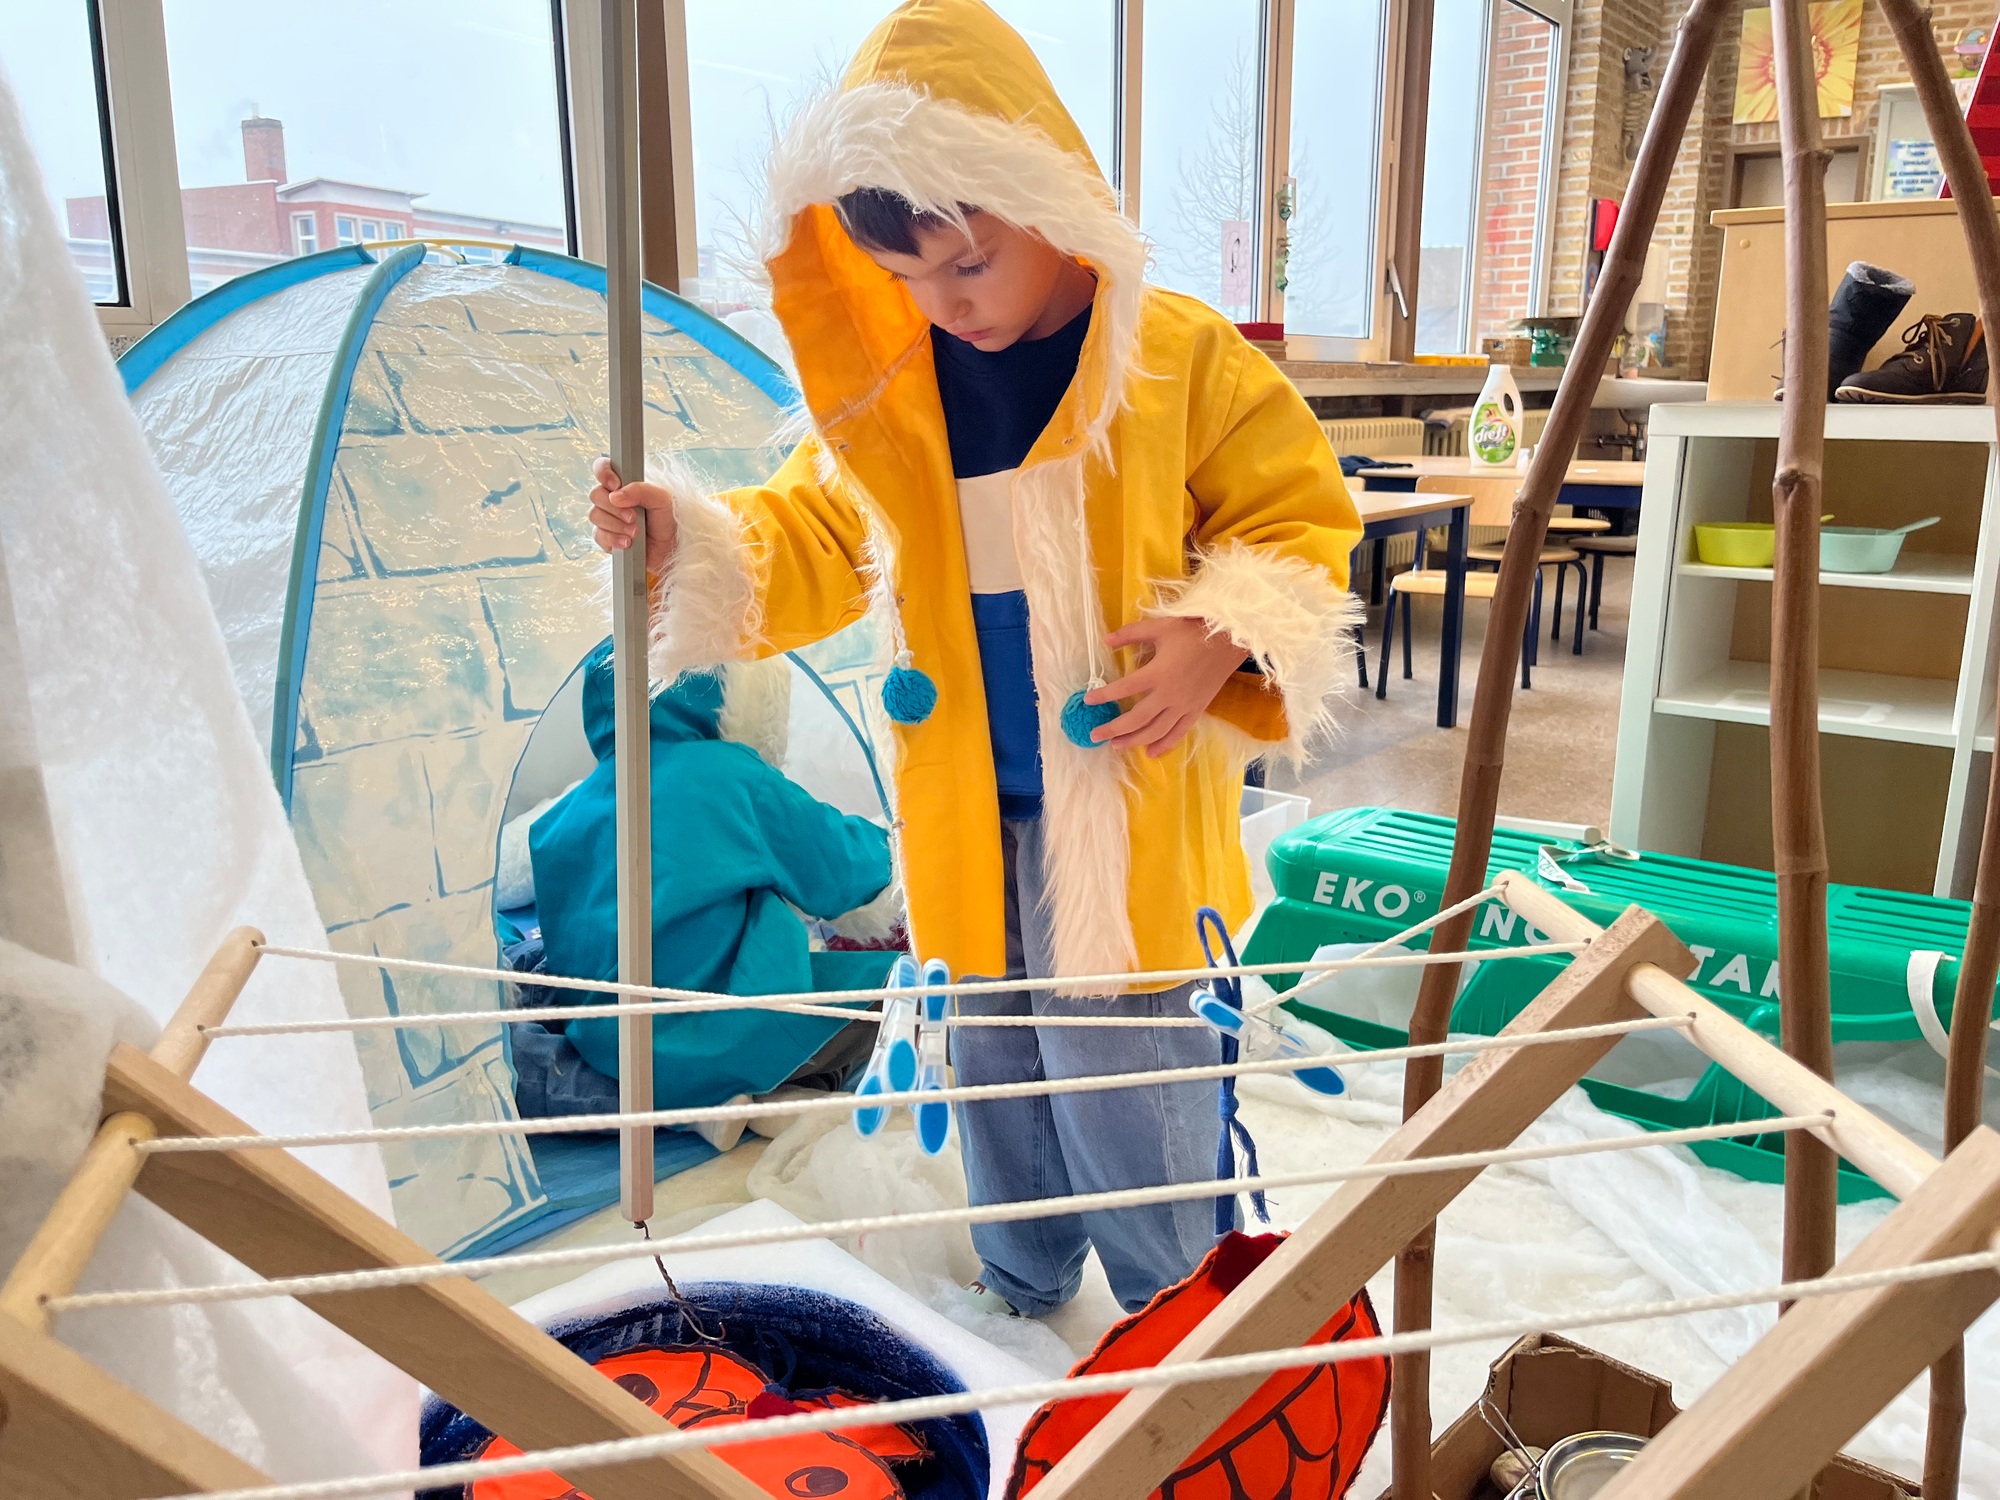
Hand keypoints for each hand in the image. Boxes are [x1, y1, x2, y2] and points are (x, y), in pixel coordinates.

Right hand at [589, 457, 678, 575]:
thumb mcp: (662, 499)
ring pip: (595, 515)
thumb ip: (640, 491)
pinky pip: (599, 535)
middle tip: (634, 516)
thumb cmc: (669, 520)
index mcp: (625, 484)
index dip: (603, 473)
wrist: (671, 548)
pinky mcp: (606, 538)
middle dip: (614, 507)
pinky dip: (614, 539)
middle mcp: (613, 499)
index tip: (615, 485)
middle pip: (595, 494)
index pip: (603, 468)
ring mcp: (608, 518)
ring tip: (636, 532)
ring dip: (616, 525)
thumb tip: (615, 496)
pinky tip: (628, 542)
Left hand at [1084, 616, 1248, 756]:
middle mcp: (1169, 694)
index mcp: (1158, 673)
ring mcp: (1183, 706)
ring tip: (1115, 745)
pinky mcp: (1196, 711)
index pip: (1124, 688)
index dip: (1104, 695)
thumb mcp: (1160, 627)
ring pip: (1155, 731)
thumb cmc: (1193, 631)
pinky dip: (1163, 745)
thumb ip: (1131, 634)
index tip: (1087, 700)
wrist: (1229, 642)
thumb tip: (1105, 639)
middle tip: (1095, 735)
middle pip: (1136, 718)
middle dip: (1113, 728)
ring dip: (1133, 740)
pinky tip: (1149, 753)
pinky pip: (1178, 733)